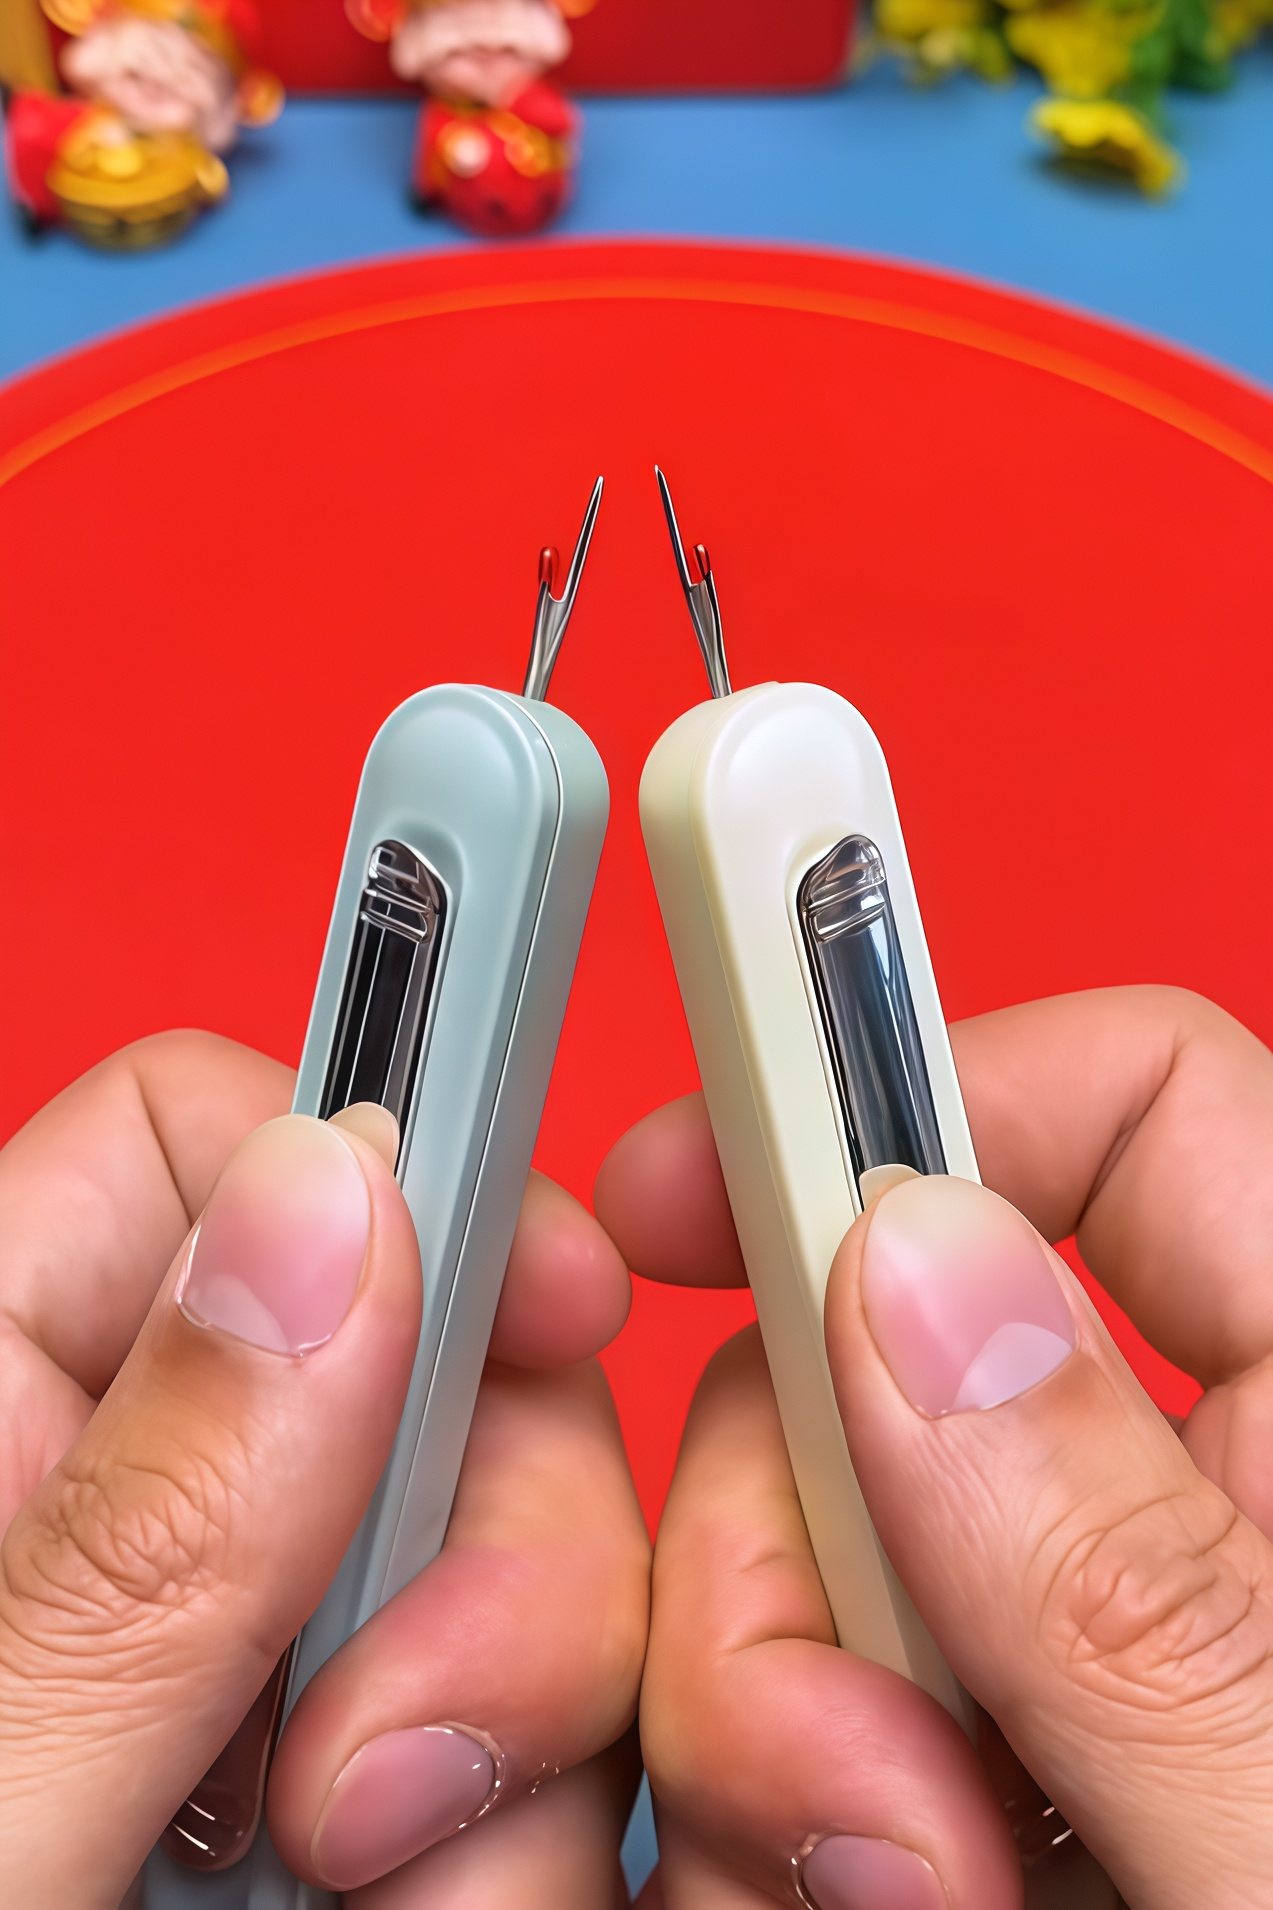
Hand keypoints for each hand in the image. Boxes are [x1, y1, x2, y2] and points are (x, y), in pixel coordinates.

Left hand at [0, 1033, 648, 1907]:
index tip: (546, 1306)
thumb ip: (126, 1536)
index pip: (205, 1147)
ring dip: (517, 1748)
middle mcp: (127, 1524)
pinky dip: (522, 1851)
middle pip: (426, 1359)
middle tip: (394, 1775)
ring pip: (514, 1571)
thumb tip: (328, 1203)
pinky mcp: (345, 1819)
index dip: (390, 1177)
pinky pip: (532, 1758)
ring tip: (374, 1908)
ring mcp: (252, 1679)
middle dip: (495, 1538)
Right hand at [596, 986, 1272, 1907]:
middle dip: (789, 1540)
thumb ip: (1154, 1600)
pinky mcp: (977, 1804)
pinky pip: (791, 1746)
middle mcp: (1201, 1532)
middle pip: (882, 1359)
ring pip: (803, 1565)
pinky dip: (770, 1837)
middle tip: (853, 1797)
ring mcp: (1069, 1673)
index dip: (911, 1097)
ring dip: (770, 1738)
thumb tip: (912, 1277)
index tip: (691, 1192)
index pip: (1133, 1108)